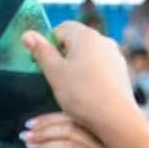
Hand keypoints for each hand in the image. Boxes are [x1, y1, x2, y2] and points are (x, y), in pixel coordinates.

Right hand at [20, 23, 137, 132]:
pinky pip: (100, 68)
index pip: (60, 29)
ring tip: (72, 89)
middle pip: (75, 41)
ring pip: (88, 55)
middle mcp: (103, 40)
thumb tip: (27, 34)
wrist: (115, 118)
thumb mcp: (54, 72)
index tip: (43, 64)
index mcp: (85, 35)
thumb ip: (40, 51)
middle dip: (62, 56)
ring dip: (77, 67)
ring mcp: (115, 55)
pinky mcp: (121, 71)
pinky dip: (91, 76)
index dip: (47, 45)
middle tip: (56, 78)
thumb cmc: (81, 94)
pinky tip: (87, 93)